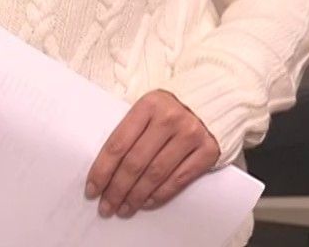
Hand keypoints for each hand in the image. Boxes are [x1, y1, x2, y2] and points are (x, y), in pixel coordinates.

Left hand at [85, 90, 219, 217]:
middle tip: (106, 206)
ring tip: (123, 209)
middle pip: (135, 162)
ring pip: (155, 174)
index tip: (92, 189)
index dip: (102, 170)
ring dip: (135, 196)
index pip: (118, 143)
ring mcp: (190, 135)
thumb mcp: (149, 107)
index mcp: (148, 105)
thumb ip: (131, 129)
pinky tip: (146, 203)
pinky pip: (179, 179)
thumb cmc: (173, 107)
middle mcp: (169, 119)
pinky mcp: (208, 150)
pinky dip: (160, 195)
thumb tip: (106, 168)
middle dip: (116, 189)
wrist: (216, 100)